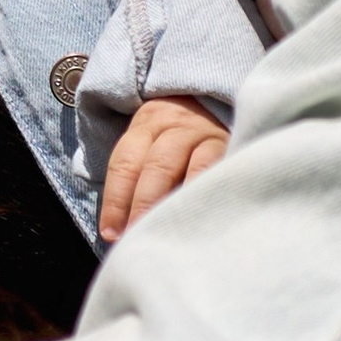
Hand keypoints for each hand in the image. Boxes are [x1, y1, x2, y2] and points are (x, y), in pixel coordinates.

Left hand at [98, 95, 230, 243]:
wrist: (220, 105)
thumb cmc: (179, 140)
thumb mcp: (154, 143)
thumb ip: (139, 177)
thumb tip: (121, 227)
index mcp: (145, 126)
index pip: (124, 164)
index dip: (115, 201)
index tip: (111, 233)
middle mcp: (173, 125)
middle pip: (155, 165)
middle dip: (143, 204)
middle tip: (138, 235)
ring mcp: (204, 132)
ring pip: (189, 167)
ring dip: (176, 202)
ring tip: (169, 231)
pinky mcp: (229, 141)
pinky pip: (216, 168)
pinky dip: (206, 192)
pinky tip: (201, 215)